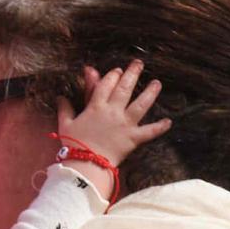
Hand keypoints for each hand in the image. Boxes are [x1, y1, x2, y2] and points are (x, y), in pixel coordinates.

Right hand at [55, 60, 171, 197]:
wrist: (86, 164)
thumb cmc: (73, 145)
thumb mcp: (65, 124)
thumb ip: (65, 109)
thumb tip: (60, 97)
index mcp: (96, 107)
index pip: (105, 85)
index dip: (112, 76)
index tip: (117, 69)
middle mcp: (113, 112)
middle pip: (124, 89)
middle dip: (132, 74)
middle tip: (139, 64)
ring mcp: (125, 124)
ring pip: (141, 105)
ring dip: (150, 93)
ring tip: (157, 83)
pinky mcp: (133, 138)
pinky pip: (149, 132)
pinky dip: (159, 127)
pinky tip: (169, 122)